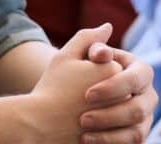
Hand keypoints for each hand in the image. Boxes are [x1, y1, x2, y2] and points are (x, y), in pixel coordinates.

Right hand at [30, 24, 123, 142]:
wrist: (38, 124)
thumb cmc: (50, 88)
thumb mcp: (65, 57)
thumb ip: (88, 38)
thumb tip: (108, 27)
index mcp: (113, 71)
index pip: (116, 68)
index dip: (94, 74)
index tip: (78, 82)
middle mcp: (123, 95)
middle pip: (122, 90)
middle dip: (105, 93)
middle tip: (80, 98)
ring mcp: (121, 120)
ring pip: (123, 111)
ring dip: (109, 112)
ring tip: (84, 114)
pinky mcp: (114, 138)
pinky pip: (120, 132)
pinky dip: (109, 130)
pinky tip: (88, 127)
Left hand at [78, 44, 157, 143]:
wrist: (68, 104)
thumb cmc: (74, 76)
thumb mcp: (77, 56)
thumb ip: (89, 41)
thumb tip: (107, 28)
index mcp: (139, 70)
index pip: (136, 78)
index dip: (113, 87)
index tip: (86, 94)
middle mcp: (148, 95)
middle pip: (138, 108)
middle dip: (109, 114)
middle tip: (82, 118)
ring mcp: (145, 118)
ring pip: (136, 131)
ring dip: (109, 133)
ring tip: (83, 132)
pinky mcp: (137, 136)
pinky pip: (131, 143)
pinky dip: (109, 142)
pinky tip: (87, 140)